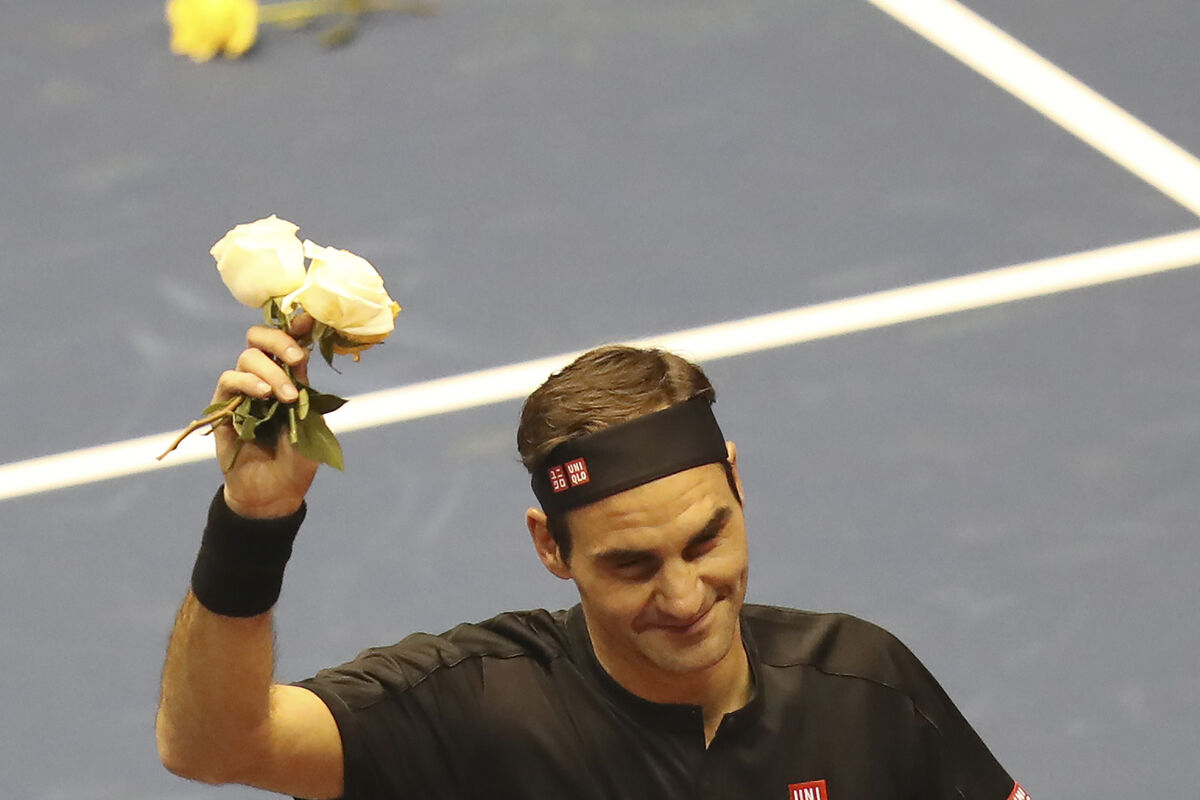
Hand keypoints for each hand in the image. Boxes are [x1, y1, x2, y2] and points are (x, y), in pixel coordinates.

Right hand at [213, 316, 319, 517]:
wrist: (275, 493)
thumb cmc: (298, 460)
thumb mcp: (311, 424)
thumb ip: (305, 390)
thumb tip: (302, 357)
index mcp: (290, 378)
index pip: (290, 342)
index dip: (297, 326)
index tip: (310, 317)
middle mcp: (265, 378)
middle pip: (261, 339)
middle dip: (280, 341)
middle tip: (296, 359)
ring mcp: (243, 391)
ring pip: (247, 358)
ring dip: (269, 372)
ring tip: (284, 397)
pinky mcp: (223, 407)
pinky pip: (228, 381)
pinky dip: (246, 382)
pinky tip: (262, 395)